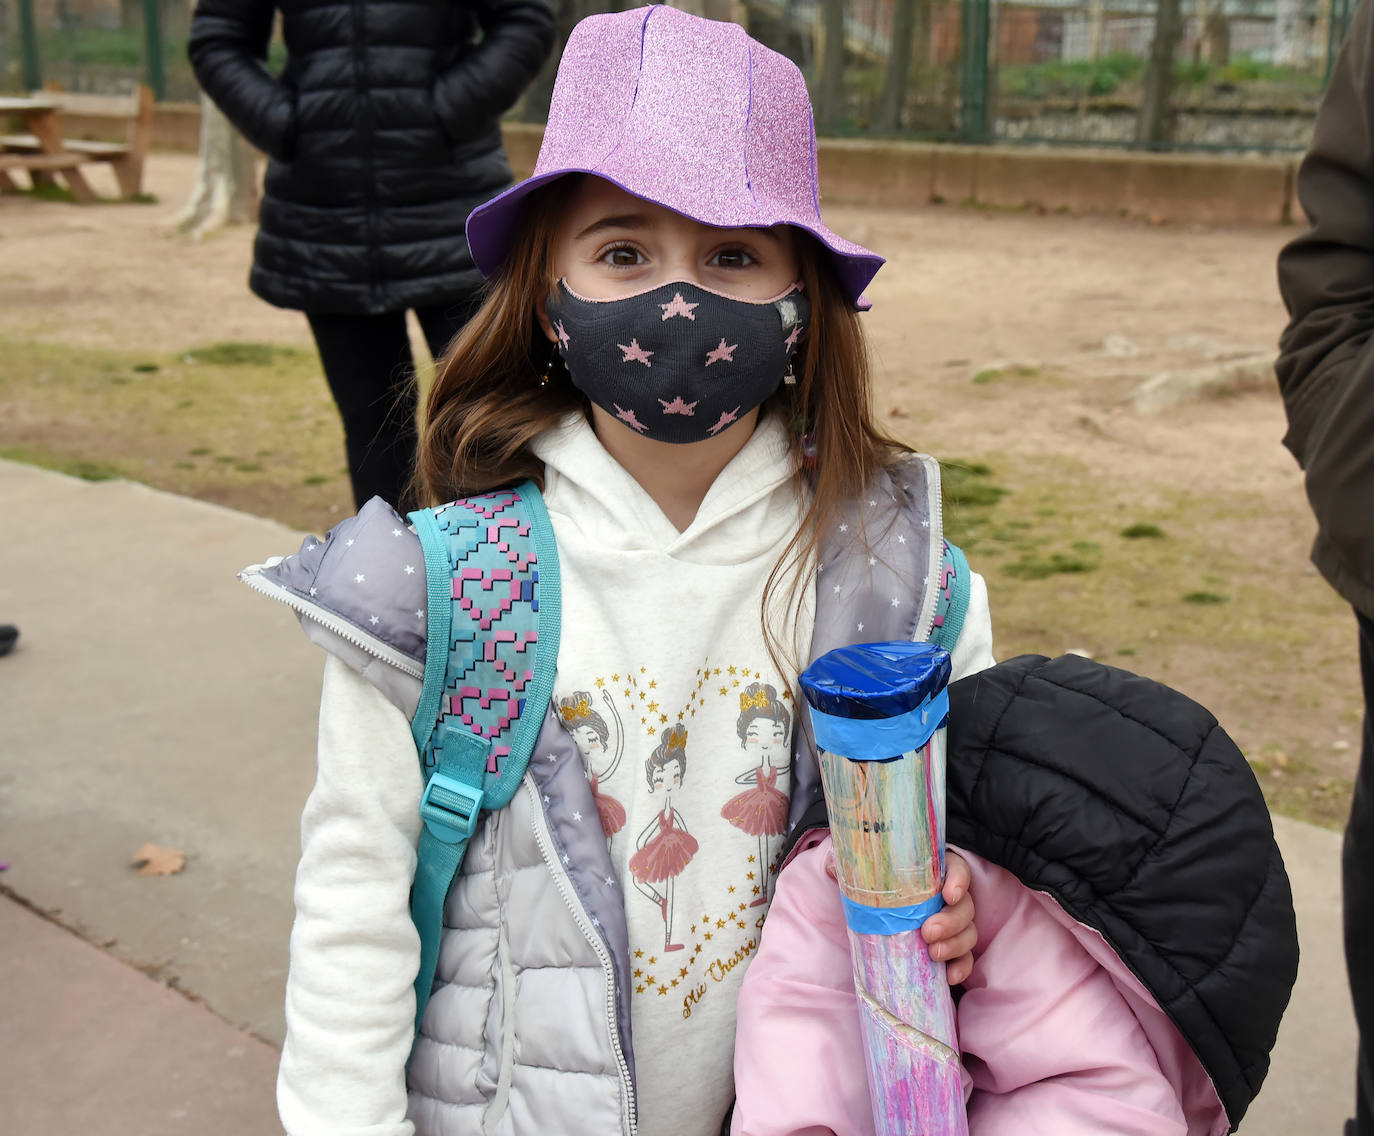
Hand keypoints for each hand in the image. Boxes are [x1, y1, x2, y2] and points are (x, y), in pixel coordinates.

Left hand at [824, 847, 976, 985]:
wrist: (875, 911)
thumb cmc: (874, 885)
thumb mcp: (862, 872)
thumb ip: (850, 864)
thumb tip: (833, 866)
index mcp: (933, 871)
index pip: (957, 869)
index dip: (958, 880)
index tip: (948, 894)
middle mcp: (948, 896)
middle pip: (964, 906)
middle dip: (951, 921)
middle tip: (928, 932)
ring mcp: (953, 924)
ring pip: (968, 932)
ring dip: (955, 944)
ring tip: (933, 954)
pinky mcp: (951, 948)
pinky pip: (965, 958)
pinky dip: (961, 967)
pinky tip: (949, 976)